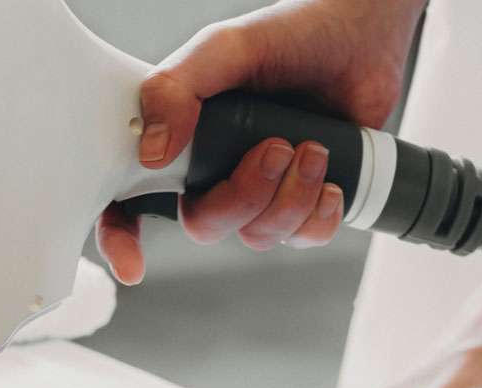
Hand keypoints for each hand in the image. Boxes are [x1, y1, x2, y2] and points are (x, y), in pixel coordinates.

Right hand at [96, 0, 423, 284]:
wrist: (361, 34)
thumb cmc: (290, 33)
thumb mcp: (224, 48)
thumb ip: (178, 89)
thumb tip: (153, 151)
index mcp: (180, 135)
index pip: (130, 196)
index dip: (120, 236)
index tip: (132, 262)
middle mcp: (214, 167)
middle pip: (204, 223)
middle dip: (244, 196)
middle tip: (276, 148)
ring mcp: (259, 187)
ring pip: (256, 234)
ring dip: (290, 197)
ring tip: (313, 147)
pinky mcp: (303, 198)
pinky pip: (301, 238)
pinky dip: (318, 215)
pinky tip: (330, 179)